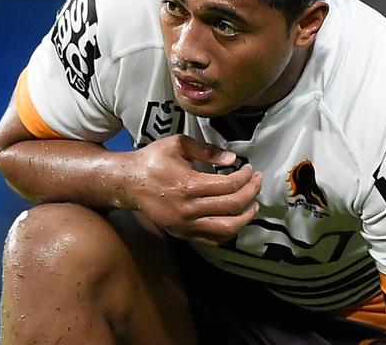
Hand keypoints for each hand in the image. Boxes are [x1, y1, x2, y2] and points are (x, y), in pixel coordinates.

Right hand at [115, 135, 261, 245]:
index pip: (229, 185)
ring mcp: (185, 225)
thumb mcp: (177, 144)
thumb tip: (232, 159)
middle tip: (257, 182)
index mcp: (188, 185)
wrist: (128, 183)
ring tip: (254, 206)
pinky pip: (212, 240)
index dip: (245, 177)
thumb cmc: (153, 159)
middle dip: (252, 193)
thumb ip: (206, 150)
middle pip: (232, 205)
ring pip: (226, 229)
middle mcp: (188, 209)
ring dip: (246, 217)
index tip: (250, 169)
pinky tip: (236, 220)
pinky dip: (228, 233)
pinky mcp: (182, 233)